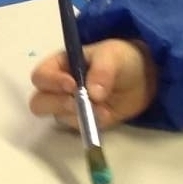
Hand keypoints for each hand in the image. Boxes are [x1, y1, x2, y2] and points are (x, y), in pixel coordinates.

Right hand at [29, 36, 157, 129]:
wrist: (143, 79)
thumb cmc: (121, 59)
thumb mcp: (113, 56)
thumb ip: (102, 70)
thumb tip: (93, 94)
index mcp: (60, 65)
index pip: (41, 76)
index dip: (51, 82)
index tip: (72, 86)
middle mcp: (58, 87)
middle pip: (40, 102)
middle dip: (57, 104)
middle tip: (78, 103)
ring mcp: (69, 106)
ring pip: (58, 117)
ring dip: (77, 115)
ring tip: (101, 109)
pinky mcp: (83, 120)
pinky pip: (78, 127)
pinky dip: (90, 124)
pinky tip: (107, 114)